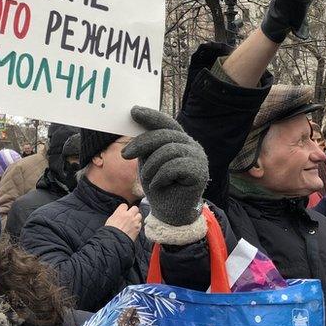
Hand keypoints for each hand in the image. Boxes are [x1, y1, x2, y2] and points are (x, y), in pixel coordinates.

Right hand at [105, 203, 141, 240]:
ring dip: (136, 218)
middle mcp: (128, 215)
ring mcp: (134, 221)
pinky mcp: (138, 228)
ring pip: (139, 215)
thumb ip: (117, 215)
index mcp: (120, 212)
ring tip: (133, 221)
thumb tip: (119, 214)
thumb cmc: (110, 232)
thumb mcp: (110, 220)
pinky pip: (140, 223)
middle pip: (135, 208)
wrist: (115, 241)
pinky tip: (134, 227)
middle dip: (133, 211)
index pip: (125, 205)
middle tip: (130, 215)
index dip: (124, 209)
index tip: (123, 211)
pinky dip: (138, 225)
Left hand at [122, 106, 208, 244]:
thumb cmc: (159, 186)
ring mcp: (198, 157)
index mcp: (180, 140)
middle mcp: (191, 145)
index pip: (166, 123)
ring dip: (151, 166)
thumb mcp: (148, 161)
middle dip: (142, 144)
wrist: (170, 213)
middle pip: (164, 135)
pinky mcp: (200, 171)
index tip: (133, 111)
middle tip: (125, 155)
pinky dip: (160, 177)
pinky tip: (158, 185)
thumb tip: (136, 125)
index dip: (151, 116)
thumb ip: (147, 145)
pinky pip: (173, 166)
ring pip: (167, 151)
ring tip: (147, 178)